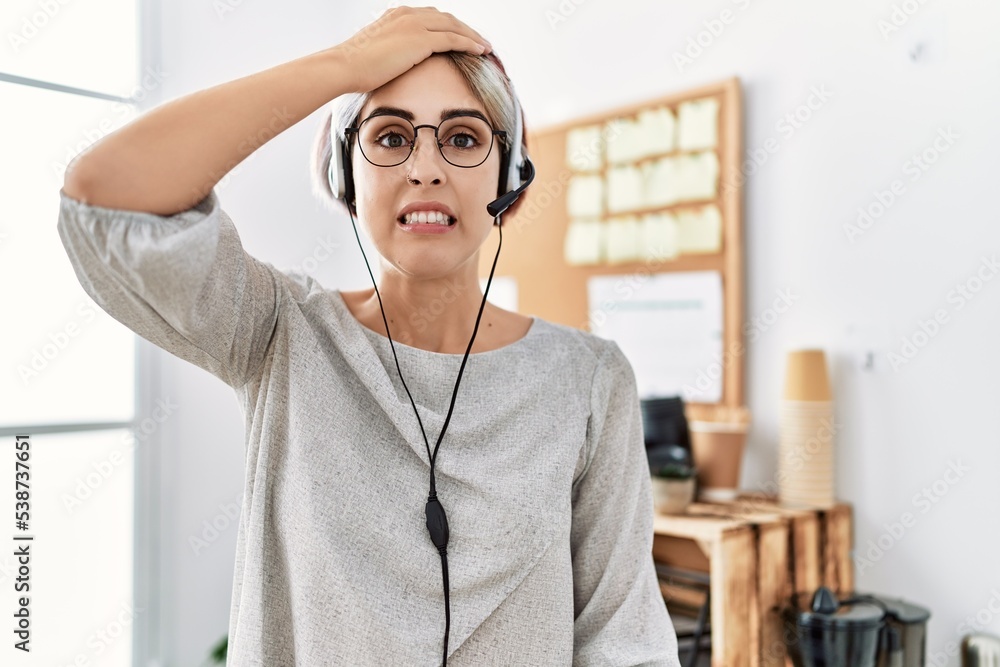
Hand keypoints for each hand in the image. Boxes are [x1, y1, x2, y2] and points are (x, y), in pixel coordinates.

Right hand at [333, 6, 492, 93]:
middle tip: (480, 41)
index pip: (431, 17)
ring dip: (473, 36)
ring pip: (454, 26)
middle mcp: (408, 14)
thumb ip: (391, 53)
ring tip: (486, 47)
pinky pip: (454, 39)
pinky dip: (470, 43)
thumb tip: (395, 66)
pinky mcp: (421, 39)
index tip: (461, 37)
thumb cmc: (355, 67)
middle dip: (465, 29)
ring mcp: (415, 24)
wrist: (346, 66)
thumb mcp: (376, 54)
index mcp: (397, 15)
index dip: (449, 27)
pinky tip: (481, 51)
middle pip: (447, 18)